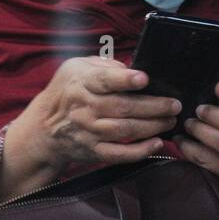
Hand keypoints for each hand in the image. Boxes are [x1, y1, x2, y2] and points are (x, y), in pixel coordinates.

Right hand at [0, 58, 180, 200]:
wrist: (43, 127)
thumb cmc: (67, 91)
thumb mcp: (77, 67)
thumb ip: (104, 66)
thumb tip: (132, 68)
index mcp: (82, 82)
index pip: (105, 80)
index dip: (126, 80)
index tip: (145, 79)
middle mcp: (85, 107)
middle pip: (123, 107)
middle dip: (154, 106)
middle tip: (175, 104)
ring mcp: (89, 131)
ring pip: (125, 130)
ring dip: (153, 126)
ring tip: (171, 120)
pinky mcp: (93, 151)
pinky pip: (119, 154)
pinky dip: (139, 150)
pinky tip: (156, 143)